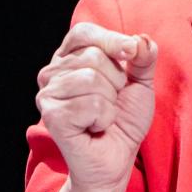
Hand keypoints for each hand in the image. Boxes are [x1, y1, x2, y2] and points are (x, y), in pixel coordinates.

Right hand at [36, 22, 157, 191]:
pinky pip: (91, 103)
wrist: (116, 159)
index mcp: (70, 58)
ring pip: (92, 78)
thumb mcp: (140, 83)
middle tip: (110, 102)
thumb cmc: (123, 120)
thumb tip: (142, 40)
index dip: (111, 40)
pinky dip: (104, 118)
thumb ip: (143, 58)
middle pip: (94, 55)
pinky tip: (94, 127)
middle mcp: (53, 72)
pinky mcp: (52, 115)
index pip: (85, 32)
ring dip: (110, 102)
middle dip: (115, 81)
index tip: (130, 53)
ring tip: (102, 116)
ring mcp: (49, 94)